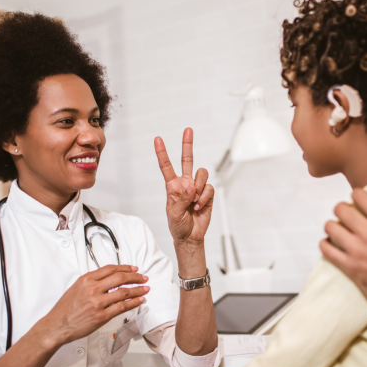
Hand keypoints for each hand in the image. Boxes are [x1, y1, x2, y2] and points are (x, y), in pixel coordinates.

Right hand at [40, 264, 148, 346]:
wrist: (56, 325)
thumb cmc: (65, 309)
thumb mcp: (76, 288)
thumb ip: (92, 282)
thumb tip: (109, 279)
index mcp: (86, 280)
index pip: (110, 269)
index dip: (125, 268)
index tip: (134, 269)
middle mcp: (93, 289)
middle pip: (120, 278)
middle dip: (135, 277)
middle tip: (143, 278)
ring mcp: (98, 303)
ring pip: (124, 292)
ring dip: (138, 290)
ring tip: (145, 289)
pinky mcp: (102, 316)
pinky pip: (122, 307)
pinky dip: (134, 302)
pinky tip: (139, 300)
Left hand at [155, 128, 213, 245]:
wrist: (190, 236)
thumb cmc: (178, 225)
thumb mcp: (173, 213)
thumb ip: (181, 198)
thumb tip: (191, 187)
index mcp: (172, 186)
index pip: (166, 166)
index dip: (162, 153)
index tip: (158, 139)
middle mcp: (185, 183)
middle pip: (187, 159)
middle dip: (187, 144)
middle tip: (188, 130)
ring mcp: (197, 188)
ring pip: (201, 173)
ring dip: (199, 187)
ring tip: (194, 201)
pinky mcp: (208, 194)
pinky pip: (209, 188)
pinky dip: (204, 197)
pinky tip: (199, 206)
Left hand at [319, 188, 366, 318]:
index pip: (360, 196)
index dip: (357, 194)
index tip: (358, 198)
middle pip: (341, 209)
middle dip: (342, 208)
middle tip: (346, 213)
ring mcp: (357, 250)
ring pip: (330, 227)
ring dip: (333, 225)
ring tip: (338, 227)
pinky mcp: (350, 266)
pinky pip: (326, 250)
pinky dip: (325, 244)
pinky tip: (331, 244)